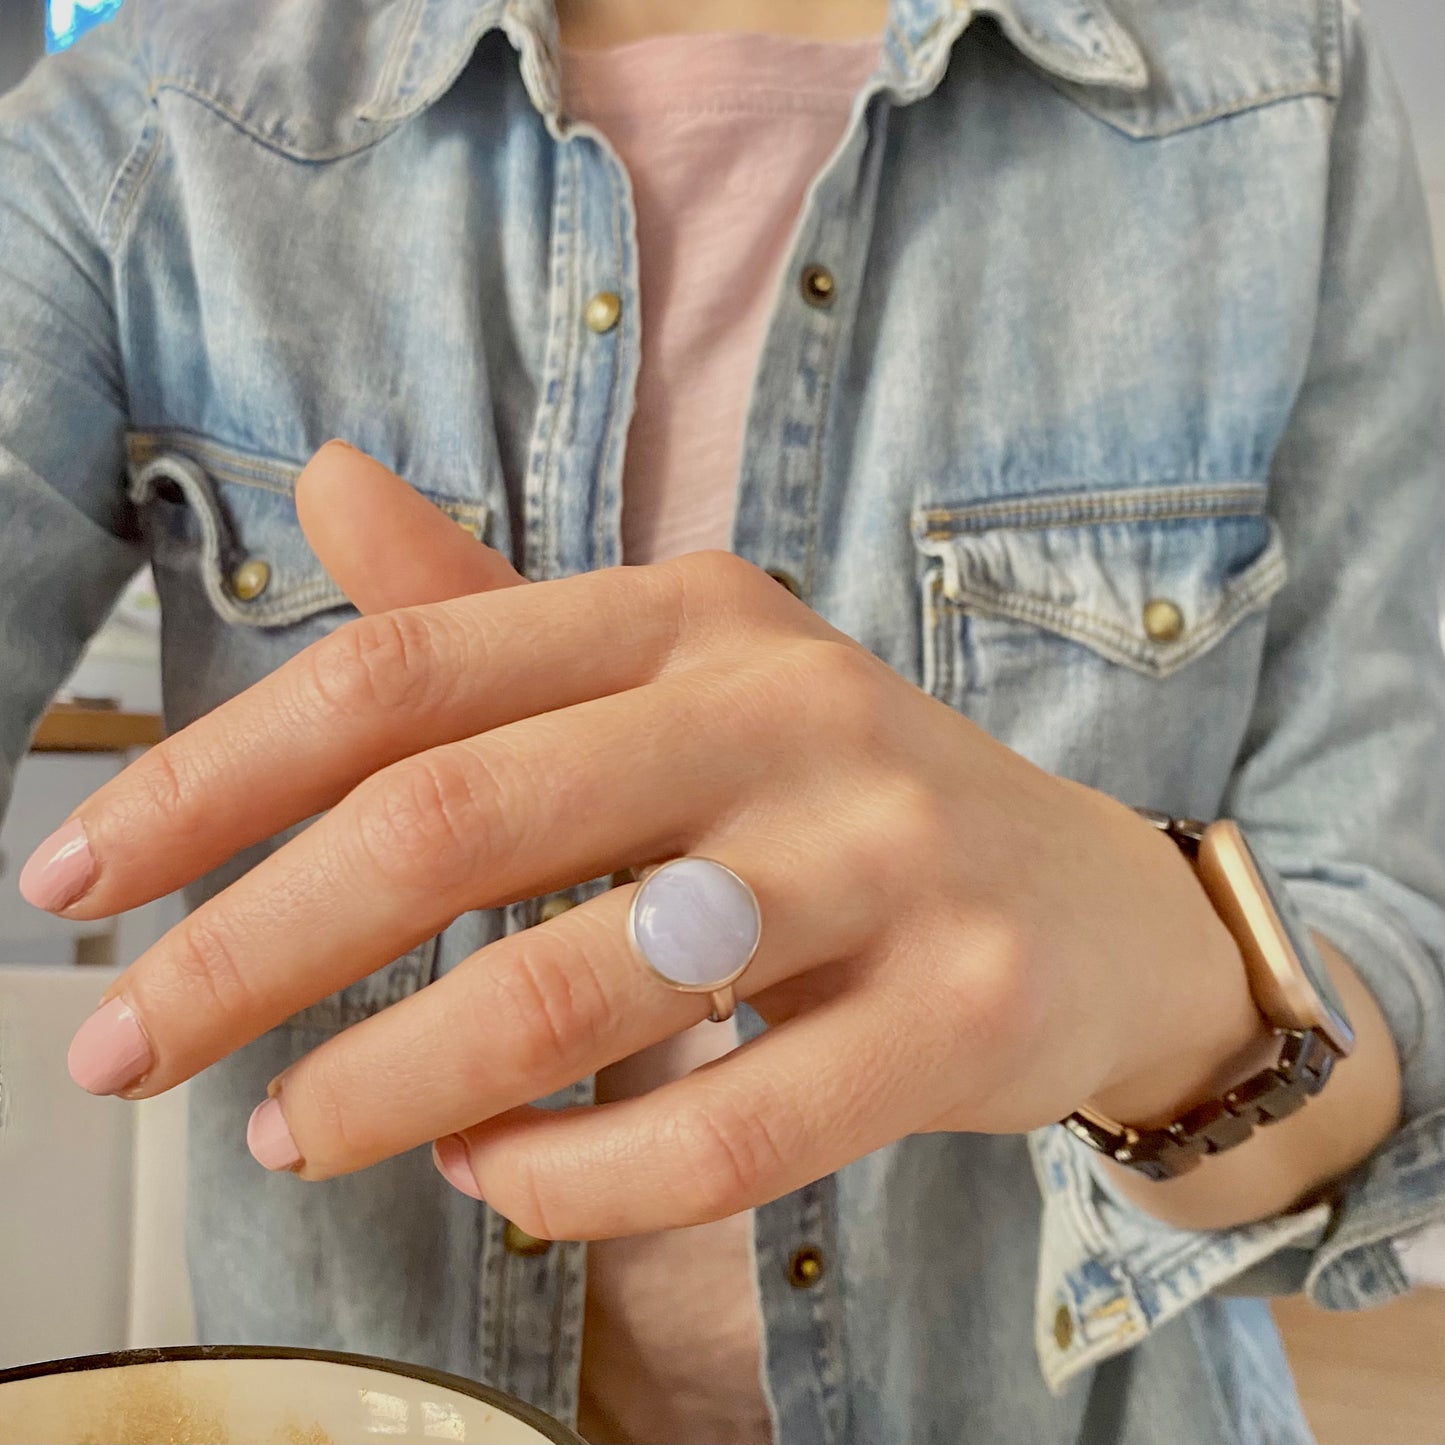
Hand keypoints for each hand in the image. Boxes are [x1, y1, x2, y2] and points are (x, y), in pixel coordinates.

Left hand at [23, 442, 1264, 1238]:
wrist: (1098, 905)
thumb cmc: (849, 801)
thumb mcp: (687, 680)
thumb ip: (500, 616)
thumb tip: (326, 486)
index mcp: (693, 613)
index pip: (408, 672)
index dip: (218, 774)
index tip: (86, 879)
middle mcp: (785, 705)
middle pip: (460, 816)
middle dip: (255, 945)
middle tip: (129, 1045)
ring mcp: (887, 855)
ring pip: (585, 982)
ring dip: (397, 1077)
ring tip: (291, 1134)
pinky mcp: (961, 1008)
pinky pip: (728, 1124)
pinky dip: (574, 1176)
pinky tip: (496, 1182)